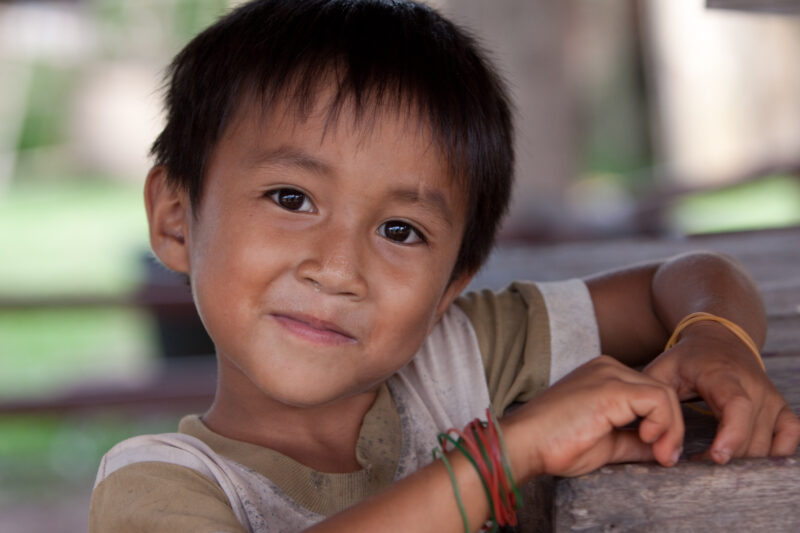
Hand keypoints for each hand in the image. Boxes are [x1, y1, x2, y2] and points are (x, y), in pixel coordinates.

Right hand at [502, 355, 683, 482]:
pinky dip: (664, 424)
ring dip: (671, 429)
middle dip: (671, 428)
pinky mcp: (612, 388)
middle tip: (664, 458)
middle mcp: (607, 367)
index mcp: (603, 375)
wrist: (525, 443)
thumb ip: (634, 442)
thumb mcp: (606, 443)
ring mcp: (609, 374)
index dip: (663, 424)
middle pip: (661, 391)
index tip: (658, 455)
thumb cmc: (555, 444)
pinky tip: (648, 440)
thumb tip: (660, 450)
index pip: (649, 394)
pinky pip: (658, 399)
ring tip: (660, 454)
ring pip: (664, 394)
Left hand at [643, 321, 799, 463]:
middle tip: (698, 461)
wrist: (719, 340)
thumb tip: (654, 441)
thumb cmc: (686, 360)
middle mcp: (753, 385)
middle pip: (753, 433)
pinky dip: (775, 452)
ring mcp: (770, 396)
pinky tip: (750, 456)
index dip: (732, 434)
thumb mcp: (661, 371)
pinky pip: (791, 435)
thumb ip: (654, 403)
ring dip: (742, 459)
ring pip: (767, 442)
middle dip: (727, 455)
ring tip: (713, 456)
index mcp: (722, 375)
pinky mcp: (781, 405)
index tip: (718, 457)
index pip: (738, 405)